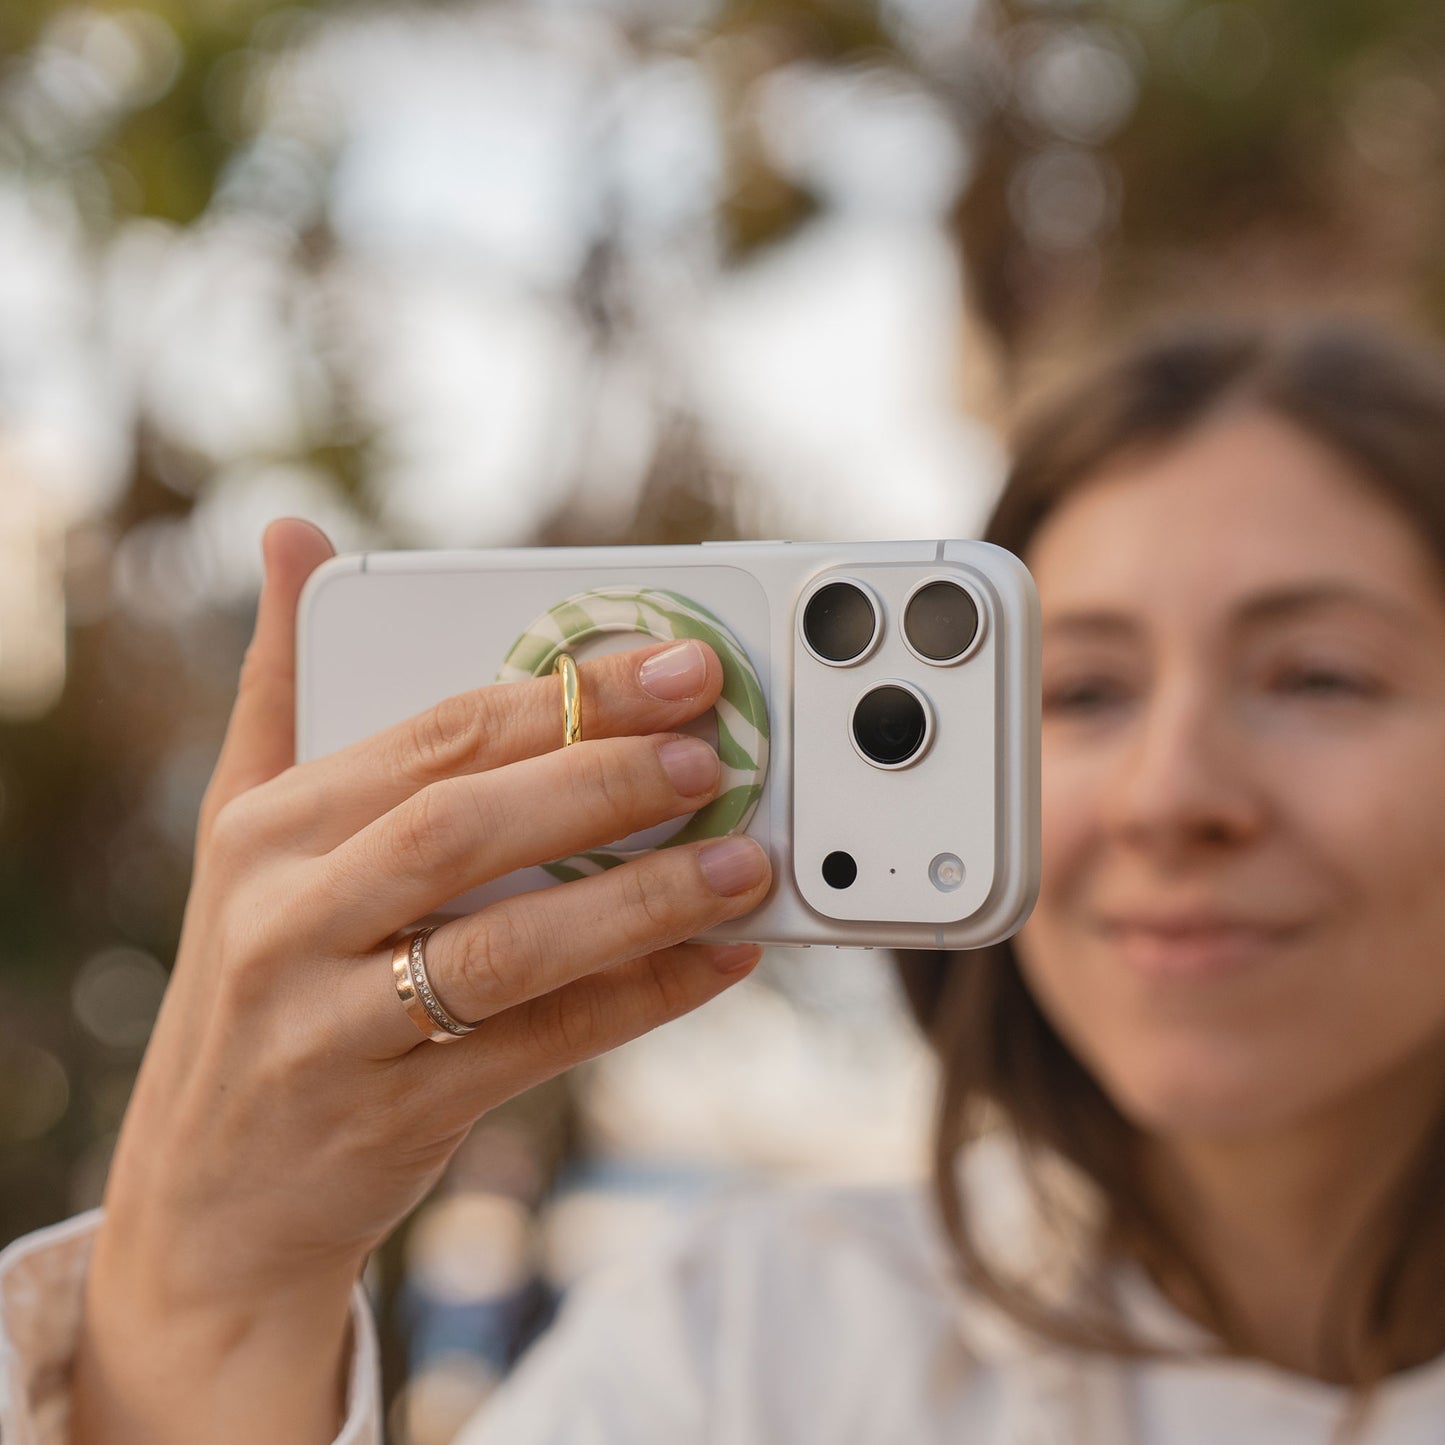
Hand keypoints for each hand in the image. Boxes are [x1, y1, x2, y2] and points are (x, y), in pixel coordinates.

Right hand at [75, 519, 769, 1442]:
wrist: (213, 1187)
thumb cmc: (259, 968)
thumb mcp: (246, 823)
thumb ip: (280, 680)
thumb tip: (291, 533)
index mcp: (269, 828)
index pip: (436, 737)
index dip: (565, 696)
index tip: (674, 666)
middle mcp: (290, 918)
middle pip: (466, 828)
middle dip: (603, 780)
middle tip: (718, 750)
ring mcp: (335, 1024)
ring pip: (508, 946)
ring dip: (641, 899)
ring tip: (743, 860)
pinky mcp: (395, 1111)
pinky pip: (539, 1046)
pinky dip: (639, 999)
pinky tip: (718, 960)